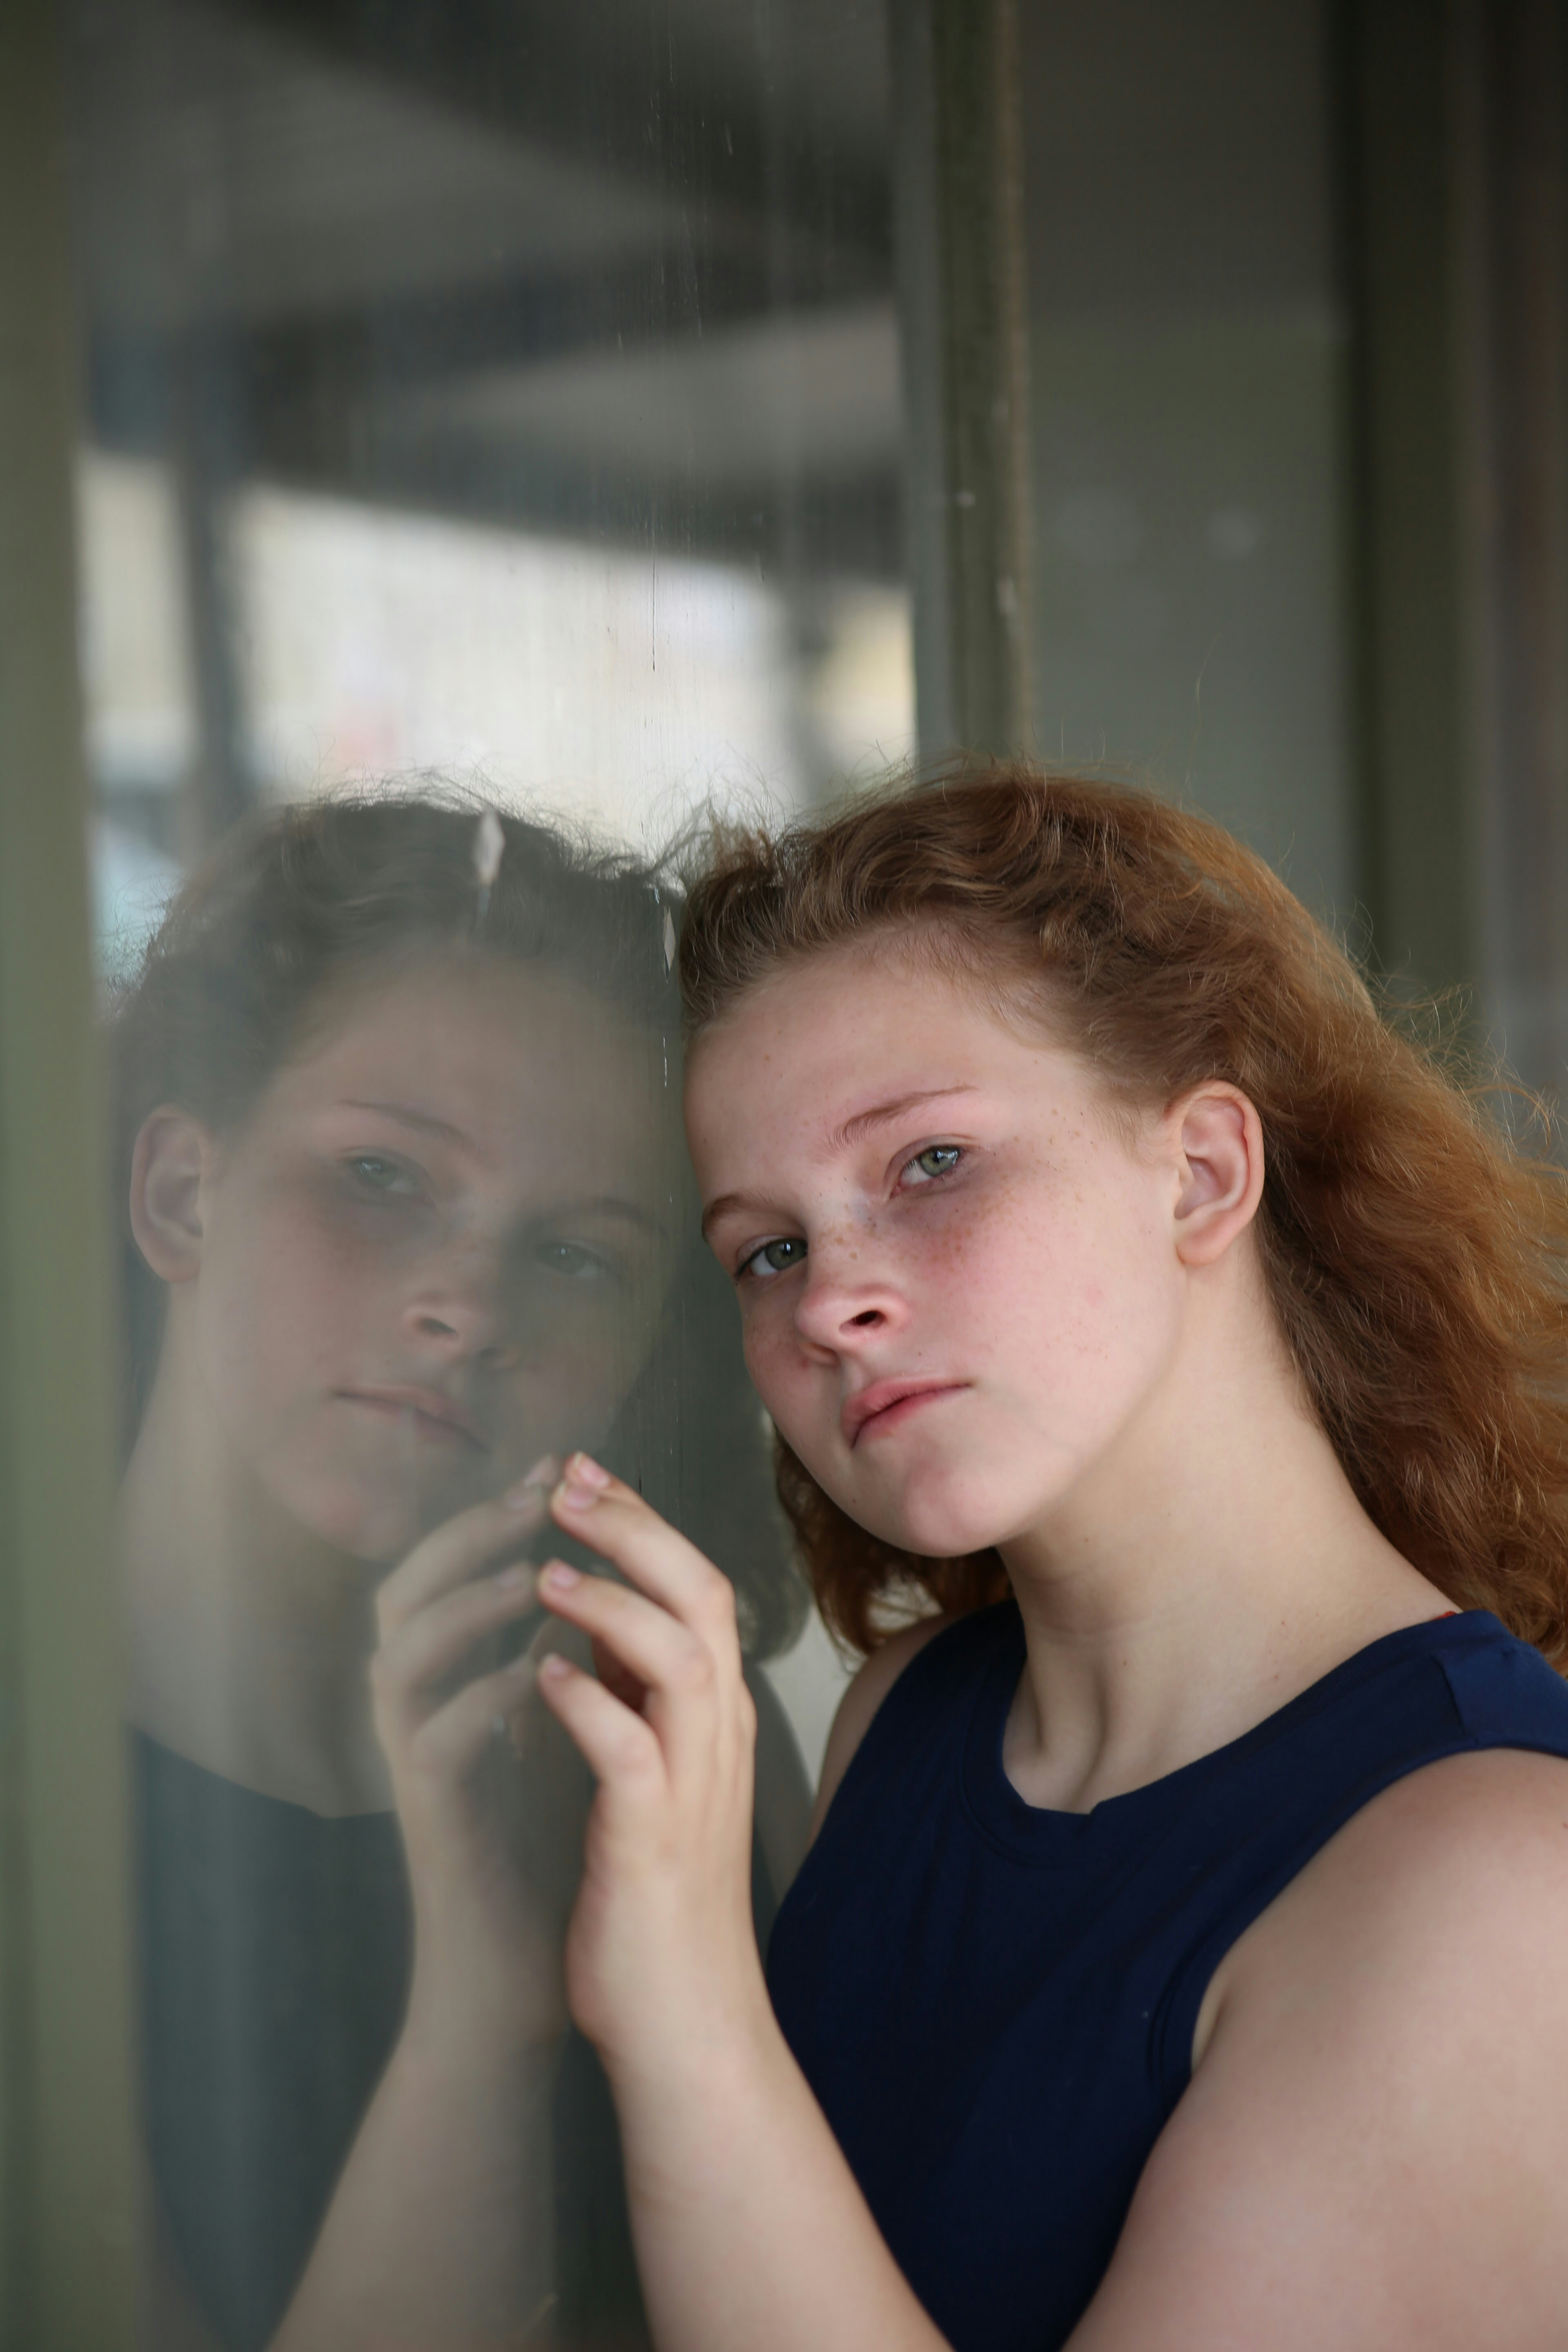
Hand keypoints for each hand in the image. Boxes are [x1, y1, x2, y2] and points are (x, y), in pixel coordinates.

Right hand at [369, 1460, 590, 2058]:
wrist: (519, 1970)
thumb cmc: (544, 1847)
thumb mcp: (556, 1732)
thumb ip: (556, 1660)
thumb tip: (592, 1577)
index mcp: (447, 1682)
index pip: (451, 1570)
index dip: (496, 1511)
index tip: (561, 1464)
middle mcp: (415, 1711)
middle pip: (406, 1591)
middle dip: (467, 1533)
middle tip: (535, 1492)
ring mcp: (414, 1764)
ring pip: (403, 1658)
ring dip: (465, 1608)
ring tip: (529, 1574)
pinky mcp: (431, 1819)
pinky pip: (437, 1743)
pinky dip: (481, 1700)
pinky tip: (532, 1674)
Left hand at [530, 1454, 771, 2089]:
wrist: (685, 2027)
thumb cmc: (655, 1904)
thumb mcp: (649, 1778)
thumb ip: (634, 1702)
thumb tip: (594, 1624)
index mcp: (714, 1720)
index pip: (695, 1586)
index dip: (640, 1520)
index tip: (578, 1473)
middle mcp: (718, 1738)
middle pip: (699, 1598)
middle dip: (633, 1530)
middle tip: (565, 1483)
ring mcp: (694, 1786)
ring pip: (678, 1659)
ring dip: (610, 1606)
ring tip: (546, 1571)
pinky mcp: (655, 1839)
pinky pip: (631, 1749)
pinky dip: (589, 1702)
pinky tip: (543, 1674)